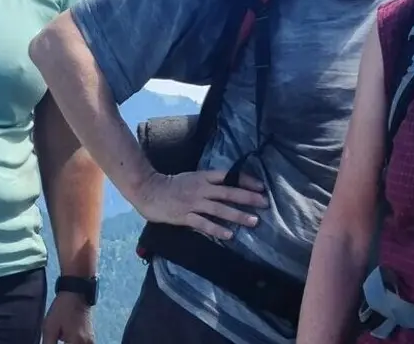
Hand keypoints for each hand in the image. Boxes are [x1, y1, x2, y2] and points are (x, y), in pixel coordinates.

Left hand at [41, 294, 93, 343]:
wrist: (76, 294)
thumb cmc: (61, 310)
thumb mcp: (50, 328)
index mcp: (76, 342)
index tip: (50, 343)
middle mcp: (87, 343)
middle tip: (55, 340)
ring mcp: (91, 341)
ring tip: (60, 339)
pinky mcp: (91, 337)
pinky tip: (67, 340)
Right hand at [131, 170, 268, 239]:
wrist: (148, 190)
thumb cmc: (171, 185)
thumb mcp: (193, 177)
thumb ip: (210, 182)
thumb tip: (230, 186)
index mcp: (203, 177)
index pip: (228, 177)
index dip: (246, 181)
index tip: (261, 187)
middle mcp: (201, 189)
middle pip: (228, 192)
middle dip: (248, 198)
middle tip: (265, 203)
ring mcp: (193, 203)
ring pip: (220, 209)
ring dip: (238, 215)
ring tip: (254, 221)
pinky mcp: (185, 216)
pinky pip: (204, 224)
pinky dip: (217, 229)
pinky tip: (229, 235)